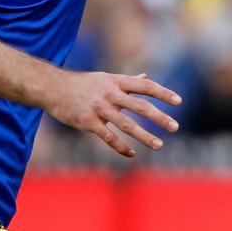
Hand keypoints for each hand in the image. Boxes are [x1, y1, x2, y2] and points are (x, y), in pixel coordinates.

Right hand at [45, 71, 180, 157]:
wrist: (52, 88)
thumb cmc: (84, 84)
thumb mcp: (107, 78)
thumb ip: (128, 81)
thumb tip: (147, 77)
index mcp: (117, 82)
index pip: (146, 86)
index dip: (163, 93)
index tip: (179, 102)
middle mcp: (110, 94)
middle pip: (140, 106)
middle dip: (159, 117)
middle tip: (175, 127)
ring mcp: (99, 108)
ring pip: (126, 124)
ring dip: (144, 136)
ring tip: (159, 145)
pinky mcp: (87, 122)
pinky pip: (107, 136)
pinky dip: (121, 147)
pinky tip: (132, 154)